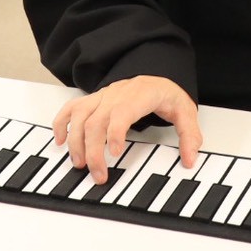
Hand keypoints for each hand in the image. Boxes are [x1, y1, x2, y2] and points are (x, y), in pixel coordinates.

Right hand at [52, 76, 201, 183]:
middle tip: (98, 174)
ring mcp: (102, 96)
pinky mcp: (93, 100)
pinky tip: (60, 142)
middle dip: (93, 150)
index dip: (115, 132)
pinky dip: (61, 124)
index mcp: (139, 95)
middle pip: (96, 120)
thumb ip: (189, 135)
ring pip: (80, 116)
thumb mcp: (186, 112)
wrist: (156, 76)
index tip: (115, 153)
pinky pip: (71, 108)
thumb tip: (190, 159)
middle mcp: (116, 95)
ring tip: (79, 164)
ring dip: (75, 141)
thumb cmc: (166, 95)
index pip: (121, 112)